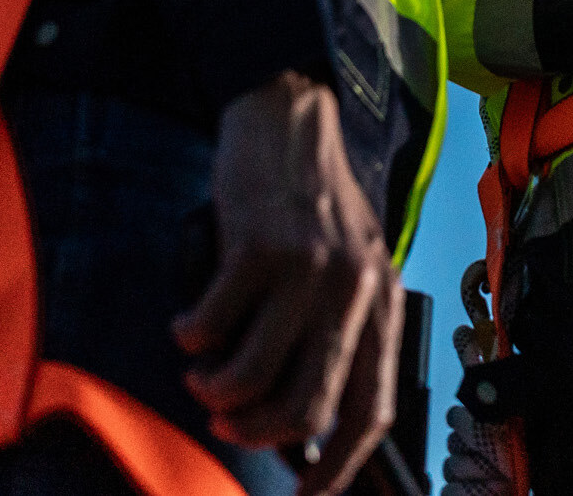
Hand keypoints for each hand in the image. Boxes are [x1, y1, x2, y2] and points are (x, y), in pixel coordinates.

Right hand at [172, 70, 401, 486]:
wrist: (289, 113)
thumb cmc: (312, 196)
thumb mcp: (350, 260)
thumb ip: (339, 327)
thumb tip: (306, 420)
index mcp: (383, 298)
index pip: (372, 409)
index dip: (337, 468)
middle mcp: (355, 289)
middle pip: (308, 407)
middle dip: (258, 434)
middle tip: (227, 422)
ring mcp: (308, 268)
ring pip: (254, 376)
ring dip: (216, 390)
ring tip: (201, 371)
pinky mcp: (260, 248)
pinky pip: (214, 325)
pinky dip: (192, 337)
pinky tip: (189, 323)